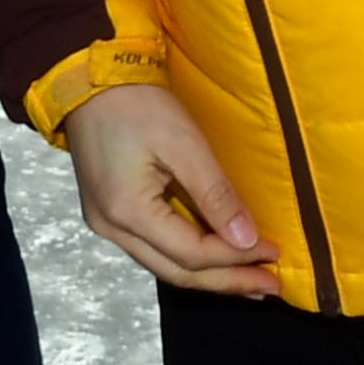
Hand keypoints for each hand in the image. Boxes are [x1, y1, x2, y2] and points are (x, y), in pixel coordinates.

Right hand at [64, 84, 278, 296]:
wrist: (89, 80)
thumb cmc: (138, 104)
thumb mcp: (183, 143)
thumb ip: (215, 194)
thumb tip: (247, 241)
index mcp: (128, 212)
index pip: (192, 254)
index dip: (236, 260)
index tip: (274, 254)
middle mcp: (112, 229)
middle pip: (178, 272)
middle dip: (227, 281)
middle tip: (271, 285)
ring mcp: (106, 224)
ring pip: (164, 266)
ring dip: (209, 275)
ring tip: (250, 279)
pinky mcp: (109, 214)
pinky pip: (154, 249)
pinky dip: (188, 257)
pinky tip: (213, 257)